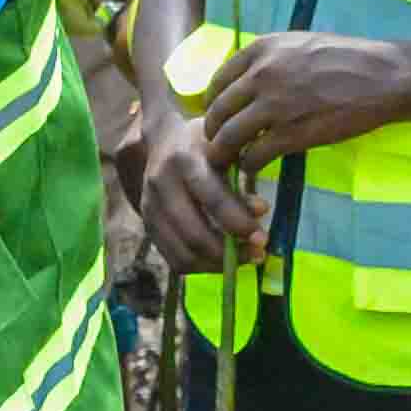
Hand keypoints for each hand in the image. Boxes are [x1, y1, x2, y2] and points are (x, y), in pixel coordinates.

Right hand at [114, 91, 262, 279]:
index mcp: (184, 160)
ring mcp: (149, 208)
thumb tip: (261, 211)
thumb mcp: (225, 154)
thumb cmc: (203, 146)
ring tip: (243, 260)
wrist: (161, 143)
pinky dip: (201, 267)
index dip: (238, 223)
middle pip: (194, 234)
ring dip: (217, 265)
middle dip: (229, 252)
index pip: (212, 200)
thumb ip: (241, 182)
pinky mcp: (147, 226)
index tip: (262, 238)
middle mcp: (161, 185)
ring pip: (183, 253)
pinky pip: (174, 260)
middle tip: (257, 254)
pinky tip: (222, 261)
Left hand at [192, 30, 410, 178]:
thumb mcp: (300, 44)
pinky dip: (248, 166)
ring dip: (224, 154)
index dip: (212, 104)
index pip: (217, 81)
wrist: (384, 77)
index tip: (218, 117)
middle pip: (216, 111)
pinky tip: (255, 167)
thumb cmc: (348, 59)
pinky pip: (252, 156)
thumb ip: (270, 59)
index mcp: (261, 49)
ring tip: (231, 162)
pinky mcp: (290, 134)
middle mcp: (260, 74)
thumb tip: (248, 79)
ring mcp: (273, 105)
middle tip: (220, 145)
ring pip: (227, 137)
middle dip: (213, 133)